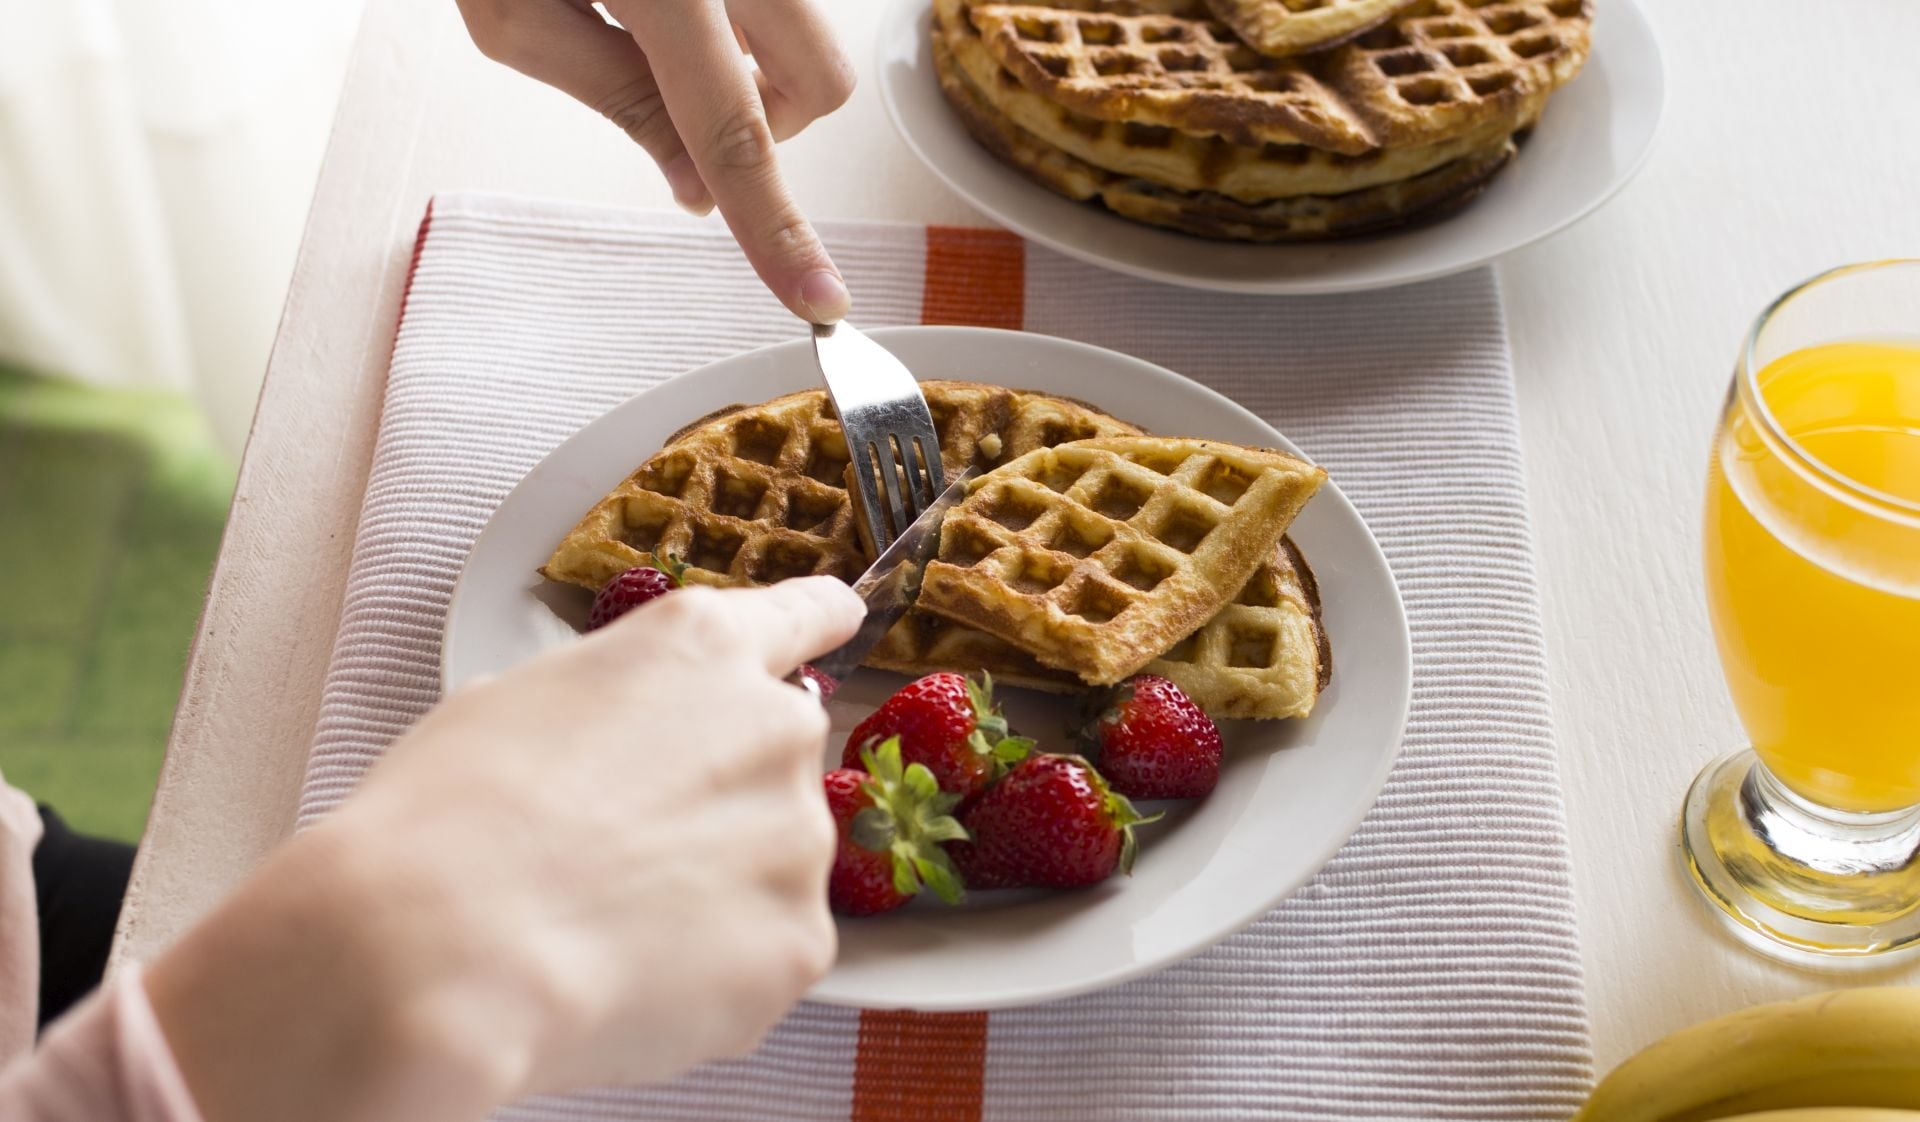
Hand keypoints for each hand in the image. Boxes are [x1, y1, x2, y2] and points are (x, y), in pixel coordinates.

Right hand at [146, 578, 863, 1121]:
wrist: (441, 953)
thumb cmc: (447, 818)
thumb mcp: (513, 701)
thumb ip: (610, 704)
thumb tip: (618, 741)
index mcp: (701, 648)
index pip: (803, 614)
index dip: (817, 623)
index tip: (842, 620)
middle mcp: (774, 725)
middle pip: (778, 760)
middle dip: (723, 800)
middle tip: (626, 853)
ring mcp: (799, 837)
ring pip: (773, 865)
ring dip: (717, 893)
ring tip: (609, 928)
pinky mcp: (802, 942)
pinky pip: (767, 955)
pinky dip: (716, 975)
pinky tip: (631, 981)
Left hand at [456, 0, 856, 322]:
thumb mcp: (509, 7)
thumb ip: (615, 97)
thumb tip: (698, 188)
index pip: (734, 130)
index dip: (774, 228)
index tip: (820, 301)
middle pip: (820, 87)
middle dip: (767, 120)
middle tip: (677, 95)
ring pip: (807, 36)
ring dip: (748, 57)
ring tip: (649, 9)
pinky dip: (736, 12)